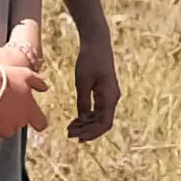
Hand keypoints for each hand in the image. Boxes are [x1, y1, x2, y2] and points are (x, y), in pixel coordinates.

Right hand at [0, 40, 44, 145]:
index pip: (41, 124)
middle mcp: (19, 122)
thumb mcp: (25, 74)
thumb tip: (45, 88)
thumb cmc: (5, 79)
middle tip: (6, 105)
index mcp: (30, 110)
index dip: (37, 121)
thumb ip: (38, 82)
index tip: (31, 116)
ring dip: (3, 126)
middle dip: (15, 117)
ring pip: (7, 132)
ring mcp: (4, 129)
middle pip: (20, 125)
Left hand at [66, 17, 120, 143]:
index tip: (77, 138)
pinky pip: (98, 110)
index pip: (104, 123)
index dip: (92, 133)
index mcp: (110, 97)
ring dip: (86, 125)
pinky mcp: (104, 92)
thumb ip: (83, 101)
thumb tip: (81, 119)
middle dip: (86, 131)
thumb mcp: (82, 81)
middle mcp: (113, 98)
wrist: (97, 43)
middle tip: (68, 134)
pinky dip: (87, 117)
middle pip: (102, 123)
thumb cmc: (89, 59)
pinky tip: (75, 120)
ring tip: (69, 129)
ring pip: (100, 118)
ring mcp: (109, 96)